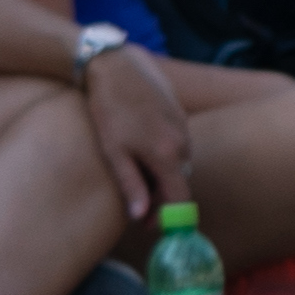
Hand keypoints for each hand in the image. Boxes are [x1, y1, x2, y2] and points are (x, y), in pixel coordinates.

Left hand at [79, 39, 198, 219]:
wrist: (117, 66)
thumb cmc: (109, 110)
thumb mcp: (114, 152)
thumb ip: (131, 185)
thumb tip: (140, 215)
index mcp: (168, 155)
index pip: (180, 199)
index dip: (168, 218)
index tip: (152, 227)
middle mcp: (184, 143)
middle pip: (180, 181)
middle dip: (162, 196)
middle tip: (136, 204)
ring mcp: (184, 126)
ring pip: (179, 162)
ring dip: (162, 173)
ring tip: (134, 173)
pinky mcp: (179, 112)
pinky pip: (177, 143)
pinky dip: (163, 153)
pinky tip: (139, 147)